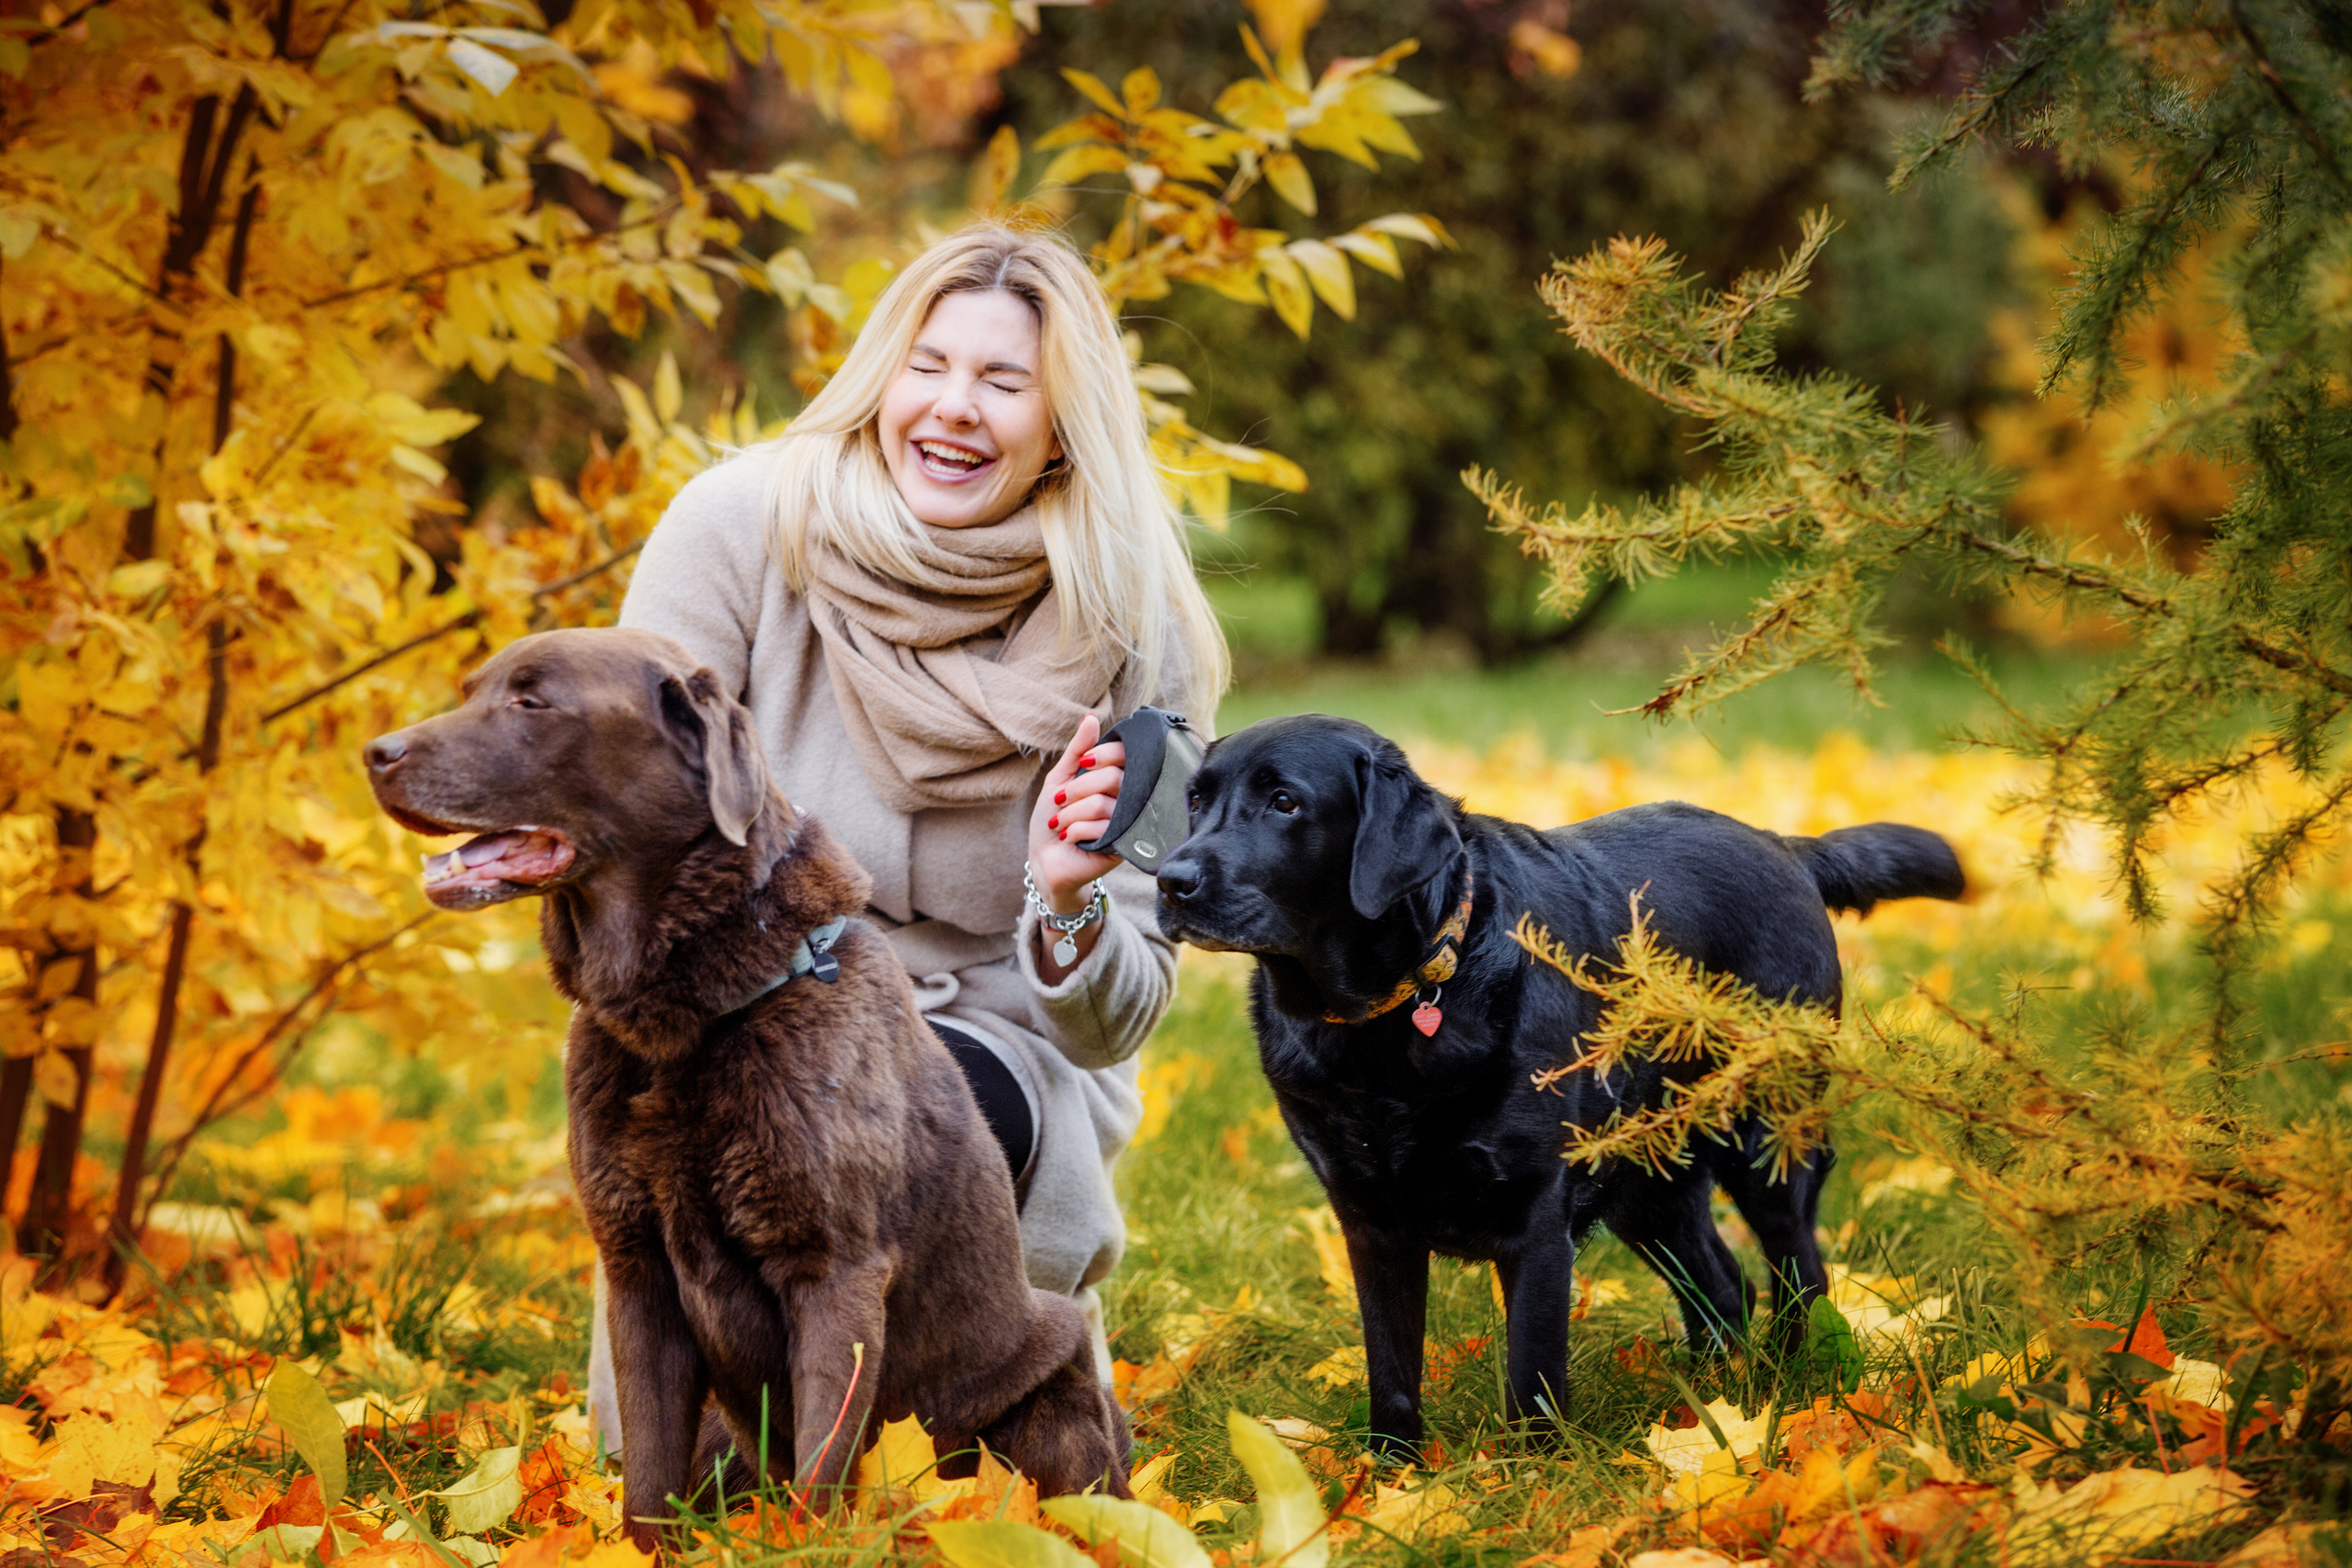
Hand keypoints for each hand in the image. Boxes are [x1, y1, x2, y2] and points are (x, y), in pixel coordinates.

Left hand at [1029, 714, 1124, 913]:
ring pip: (1102, 804)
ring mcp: (1127, 825)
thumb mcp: (1059, 779)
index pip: (1124, 755)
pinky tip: (1069, 838)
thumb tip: (1091, 718)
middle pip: (1113, 778)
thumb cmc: (1053, 818)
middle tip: (1060, 802)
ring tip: (1061, 824)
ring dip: (1070, 814)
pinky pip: (1100, 829)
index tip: (1081, 764)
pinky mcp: (1122, 848)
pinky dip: (1075, 831)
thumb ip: (1077, 751)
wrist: (1046, 860)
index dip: (1101, 755)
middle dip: (1077, 789)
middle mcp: (1128, 801)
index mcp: (1117, 780)